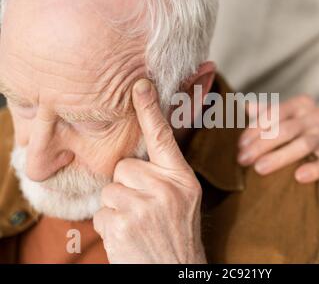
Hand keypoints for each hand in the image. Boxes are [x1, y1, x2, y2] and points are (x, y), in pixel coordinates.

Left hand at [93, 79, 204, 263]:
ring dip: (118, 208)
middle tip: (143, 208)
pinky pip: (101, 212)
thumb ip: (167, 173)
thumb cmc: (176, 232)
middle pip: (125, 166)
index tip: (140, 85)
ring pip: (111, 189)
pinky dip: (110, 226)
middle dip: (128, 186)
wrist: (177, 269)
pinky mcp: (123, 225)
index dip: (151, 110)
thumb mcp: (184, 198)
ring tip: (137, 224)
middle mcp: (167, 189)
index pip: (164, 138)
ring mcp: (145, 207)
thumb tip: (144, 151)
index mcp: (183, 179)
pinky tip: (128, 237)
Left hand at [237, 95, 318, 182]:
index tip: (240, 145)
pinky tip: (298, 177)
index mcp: (301, 104)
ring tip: (259, 169)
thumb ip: (264, 112)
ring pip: (304, 145)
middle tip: (243, 159)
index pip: (275, 113)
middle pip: (286, 130)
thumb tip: (243, 107)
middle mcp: (316, 117)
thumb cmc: (299, 125)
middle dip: (261, 145)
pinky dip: (314, 170)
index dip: (255, 129)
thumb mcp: (284, 115)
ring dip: (280, 157)